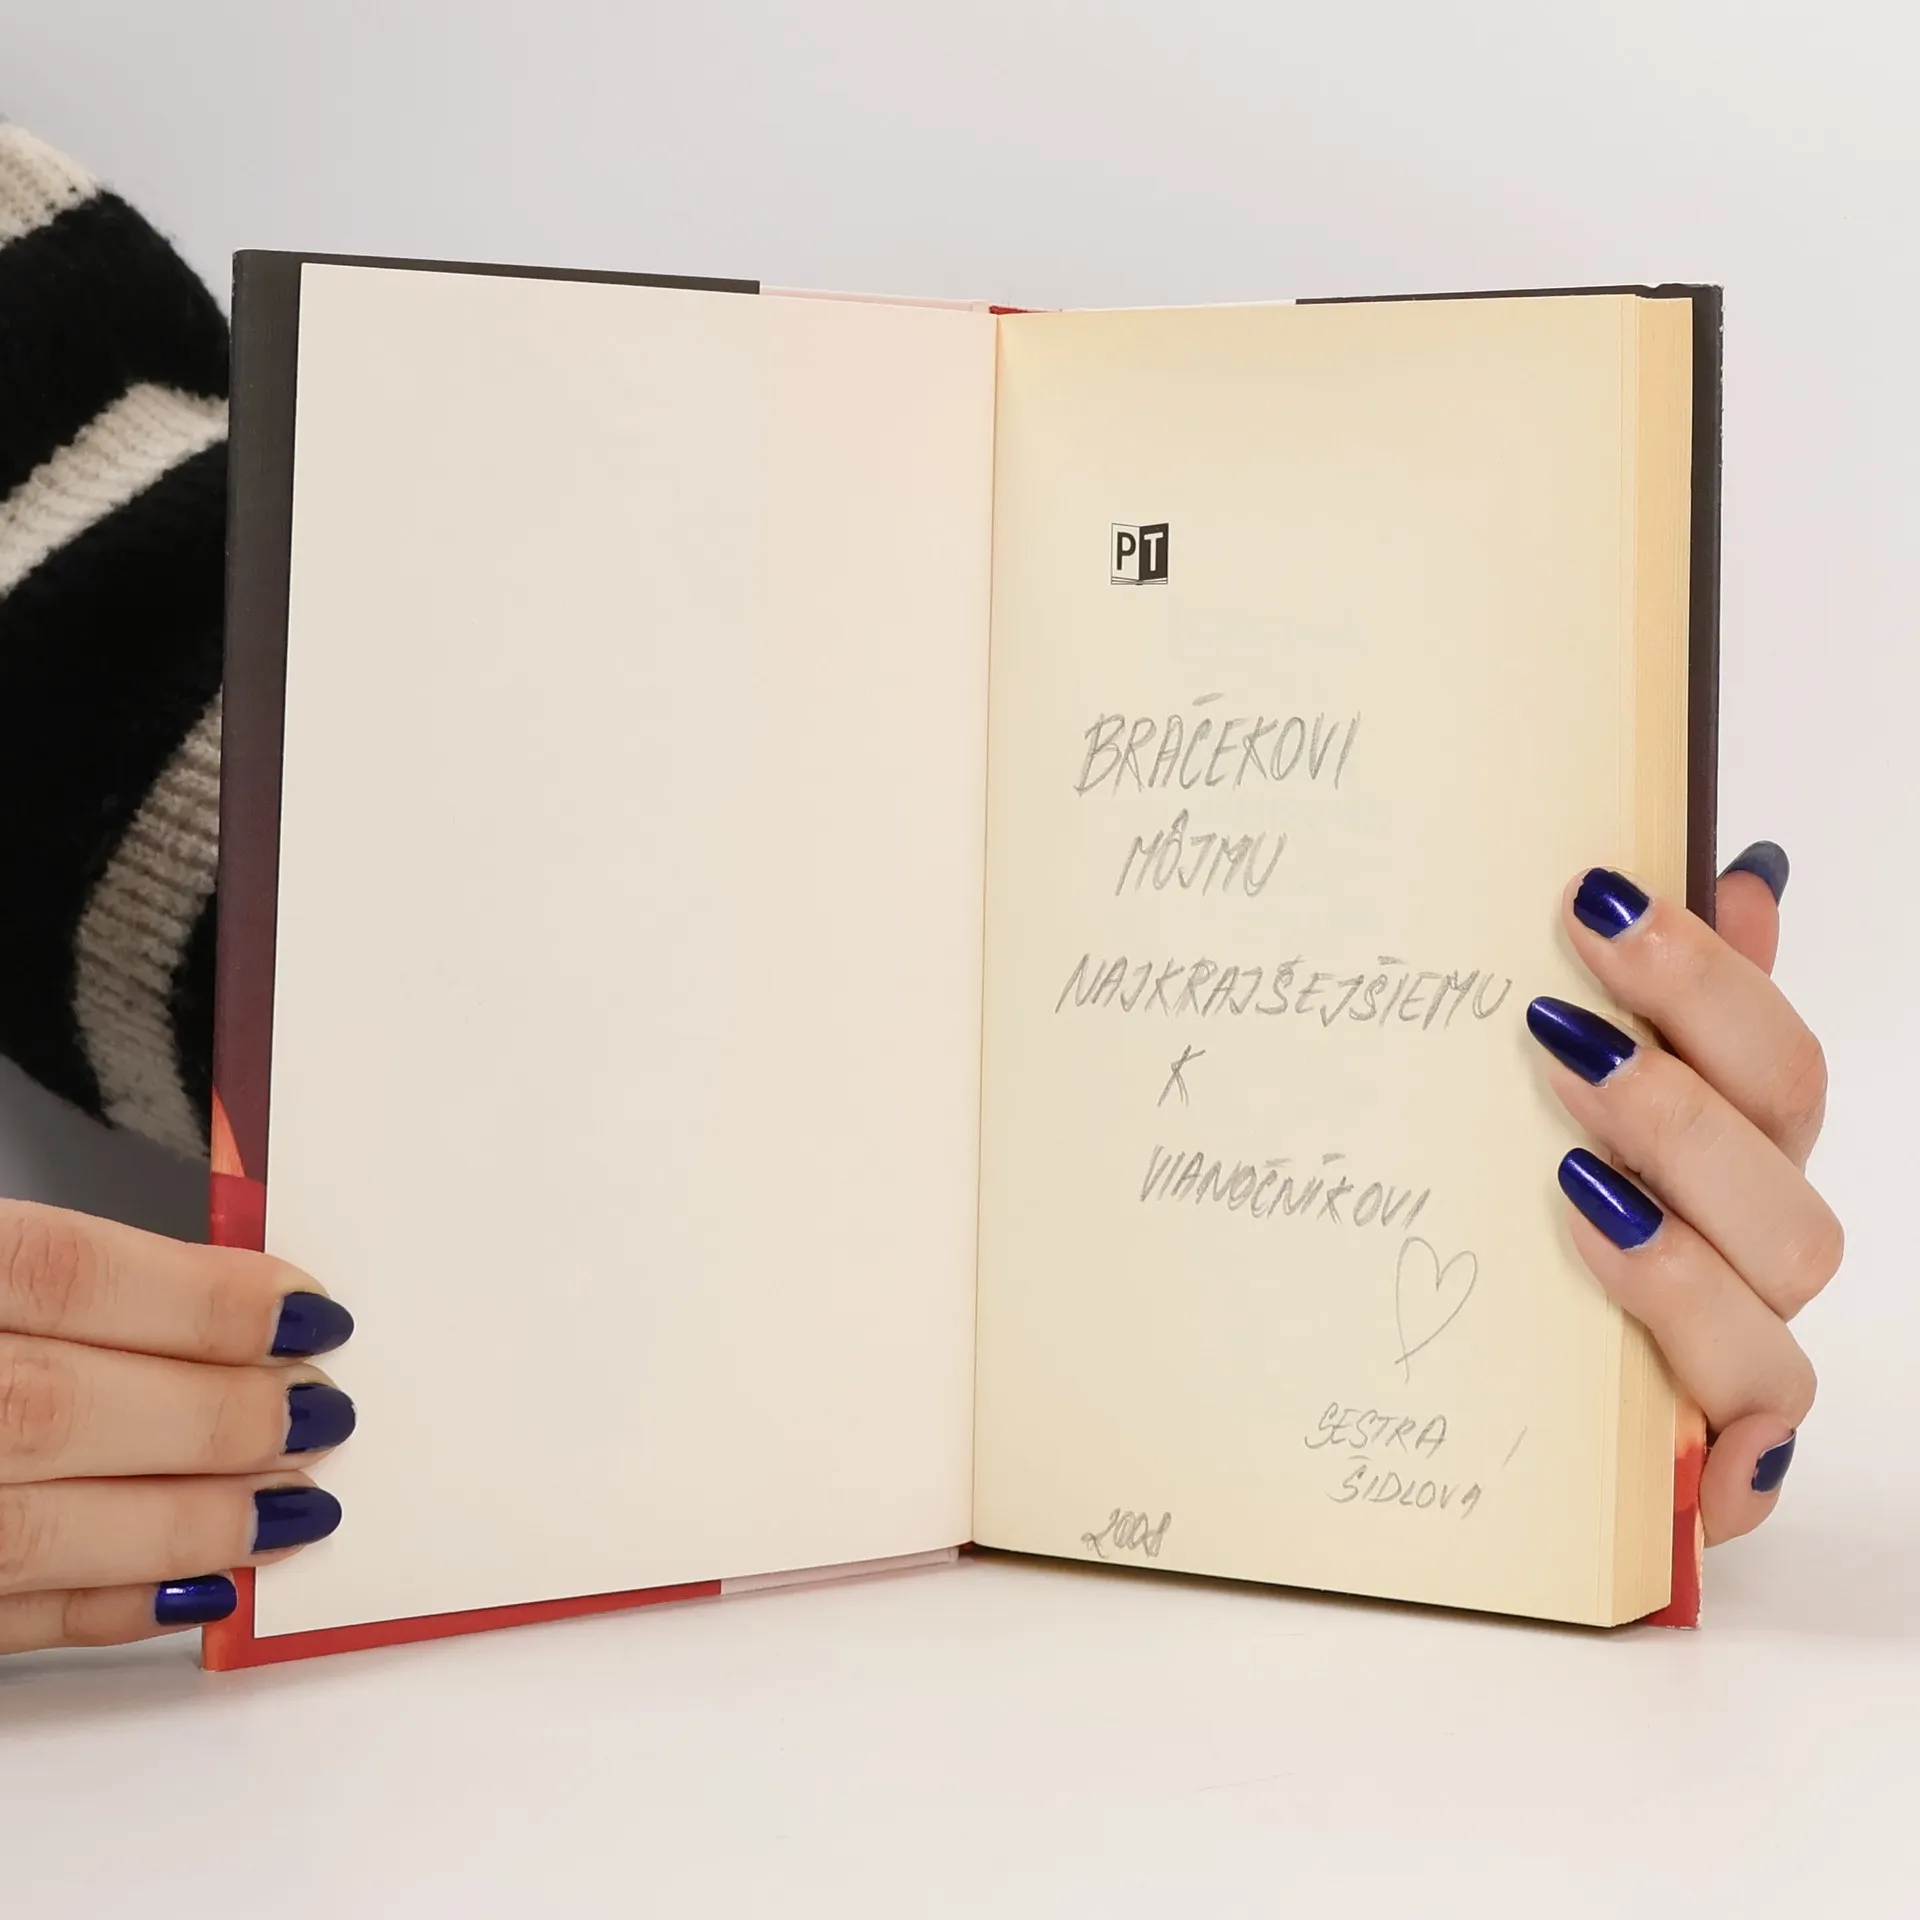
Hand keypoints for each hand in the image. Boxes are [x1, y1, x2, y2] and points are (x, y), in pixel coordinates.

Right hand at [0, 1201, 352, 1652]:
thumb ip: (42, 1274)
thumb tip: (224, 1297)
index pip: (62, 1273)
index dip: (199, 1296)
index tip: (309, 1311)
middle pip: (56, 1405)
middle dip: (214, 1415)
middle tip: (323, 1413)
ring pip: (27, 1525)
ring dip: (182, 1522)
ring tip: (292, 1507)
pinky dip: (98, 1608)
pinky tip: (196, 1589)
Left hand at [1526, 841, 1834, 1543]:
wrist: (1484, 1400)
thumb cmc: (1535, 1224)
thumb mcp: (1563, 1101)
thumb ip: (1657, 1005)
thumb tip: (1741, 875)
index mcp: (1736, 1154)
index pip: (1774, 1063)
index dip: (1705, 977)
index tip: (1593, 900)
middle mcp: (1750, 1248)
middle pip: (1786, 1177)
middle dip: (1677, 1103)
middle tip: (1549, 1035)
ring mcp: (1738, 1355)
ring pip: (1779, 1308)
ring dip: (1682, 1248)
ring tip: (1572, 1190)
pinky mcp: (1707, 1462)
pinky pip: (1749, 1466)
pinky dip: (1728, 1454)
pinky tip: (1689, 1451)